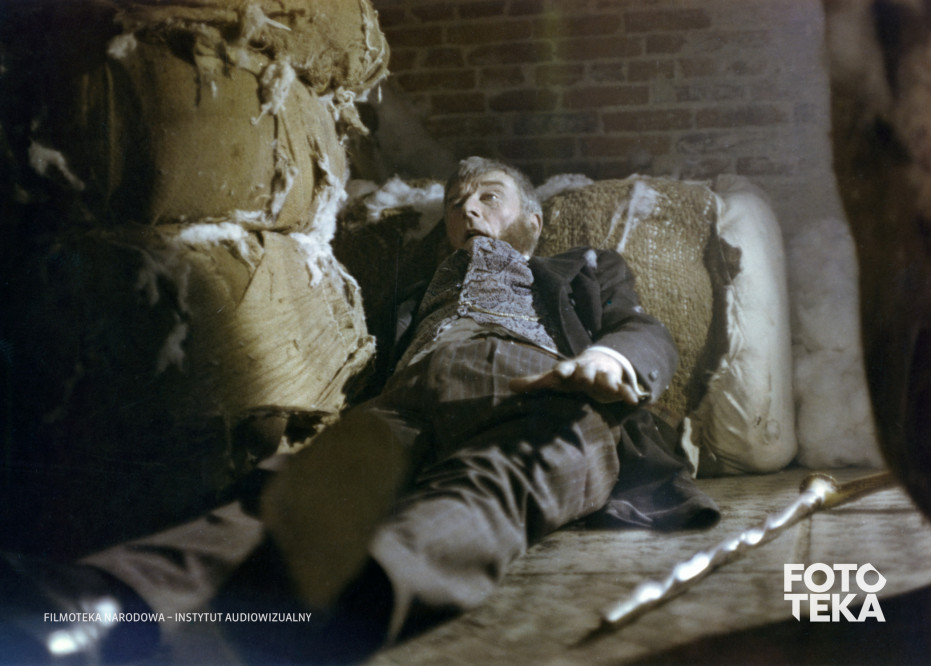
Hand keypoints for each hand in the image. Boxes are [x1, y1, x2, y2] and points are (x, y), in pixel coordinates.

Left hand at [509, 348, 641, 403]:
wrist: (598, 364)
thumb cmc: (572, 376)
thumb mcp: (555, 379)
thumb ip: (534, 383)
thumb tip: (509, 385)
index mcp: (571, 369)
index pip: (565, 368)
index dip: (562, 370)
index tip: (558, 373)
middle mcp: (587, 371)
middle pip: (586, 371)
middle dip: (586, 374)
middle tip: (584, 379)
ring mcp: (603, 376)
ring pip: (606, 378)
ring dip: (608, 382)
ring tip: (611, 387)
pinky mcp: (617, 384)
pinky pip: (623, 388)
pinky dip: (628, 393)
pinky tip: (634, 400)